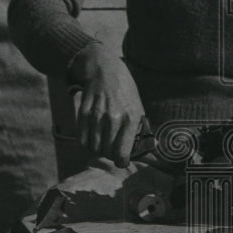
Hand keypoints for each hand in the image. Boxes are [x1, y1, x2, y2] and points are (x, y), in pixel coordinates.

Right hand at [69, 44, 144, 167]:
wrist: (105, 70)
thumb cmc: (125, 92)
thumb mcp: (138, 109)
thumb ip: (141, 132)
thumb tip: (150, 155)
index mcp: (131, 118)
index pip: (122, 153)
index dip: (122, 162)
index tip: (121, 161)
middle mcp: (114, 117)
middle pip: (107, 152)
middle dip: (110, 155)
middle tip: (112, 150)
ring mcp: (97, 115)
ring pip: (94, 148)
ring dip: (98, 149)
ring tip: (103, 143)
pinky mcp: (84, 112)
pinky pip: (82, 139)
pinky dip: (87, 143)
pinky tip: (93, 137)